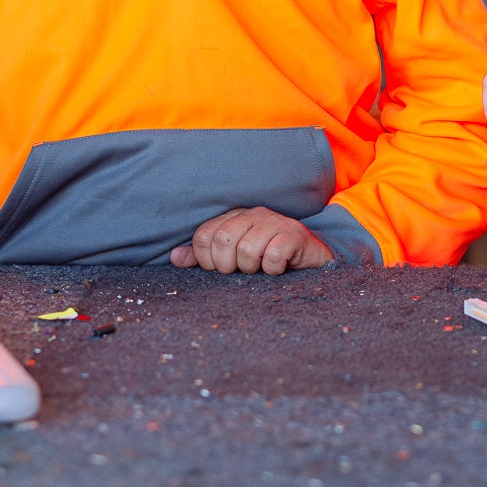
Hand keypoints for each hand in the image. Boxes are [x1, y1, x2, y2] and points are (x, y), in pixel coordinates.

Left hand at [169, 207, 333, 274]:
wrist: (312, 259)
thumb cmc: (268, 259)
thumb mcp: (233, 259)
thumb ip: (204, 257)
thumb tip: (175, 257)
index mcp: (234, 217)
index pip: (203, 235)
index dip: (206, 260)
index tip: (220, 270)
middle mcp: (253, 214)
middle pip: (222, 241)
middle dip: (227, 266)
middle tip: (240, 272)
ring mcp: (275, 222)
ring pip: (247, 249)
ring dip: (252, 269)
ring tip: (260, 270)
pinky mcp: (295, 234)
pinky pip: (273, 255)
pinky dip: (272, 269)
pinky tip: (277, 269)